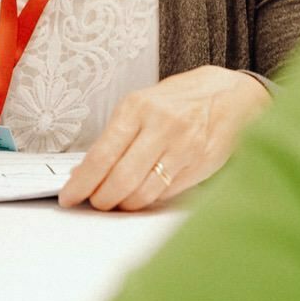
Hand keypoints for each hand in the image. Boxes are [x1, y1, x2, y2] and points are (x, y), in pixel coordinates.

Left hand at [58, 66, 270, 211]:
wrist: (229, 96)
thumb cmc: (179, 101)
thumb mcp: (141, 106)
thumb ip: (114, 138)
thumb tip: (84, 171)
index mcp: (137, 108)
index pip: (101, 155)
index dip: (82, 182)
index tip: (69, 196)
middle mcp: (160, 126)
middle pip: (120, 179)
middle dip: (102, 199)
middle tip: (94, 203)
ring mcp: (183, 147)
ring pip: (143, 192)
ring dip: (124, 204)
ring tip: (117, 201)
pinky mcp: (200, 165)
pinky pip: (166, 194)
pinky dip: (148, 200)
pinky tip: (141, 196)